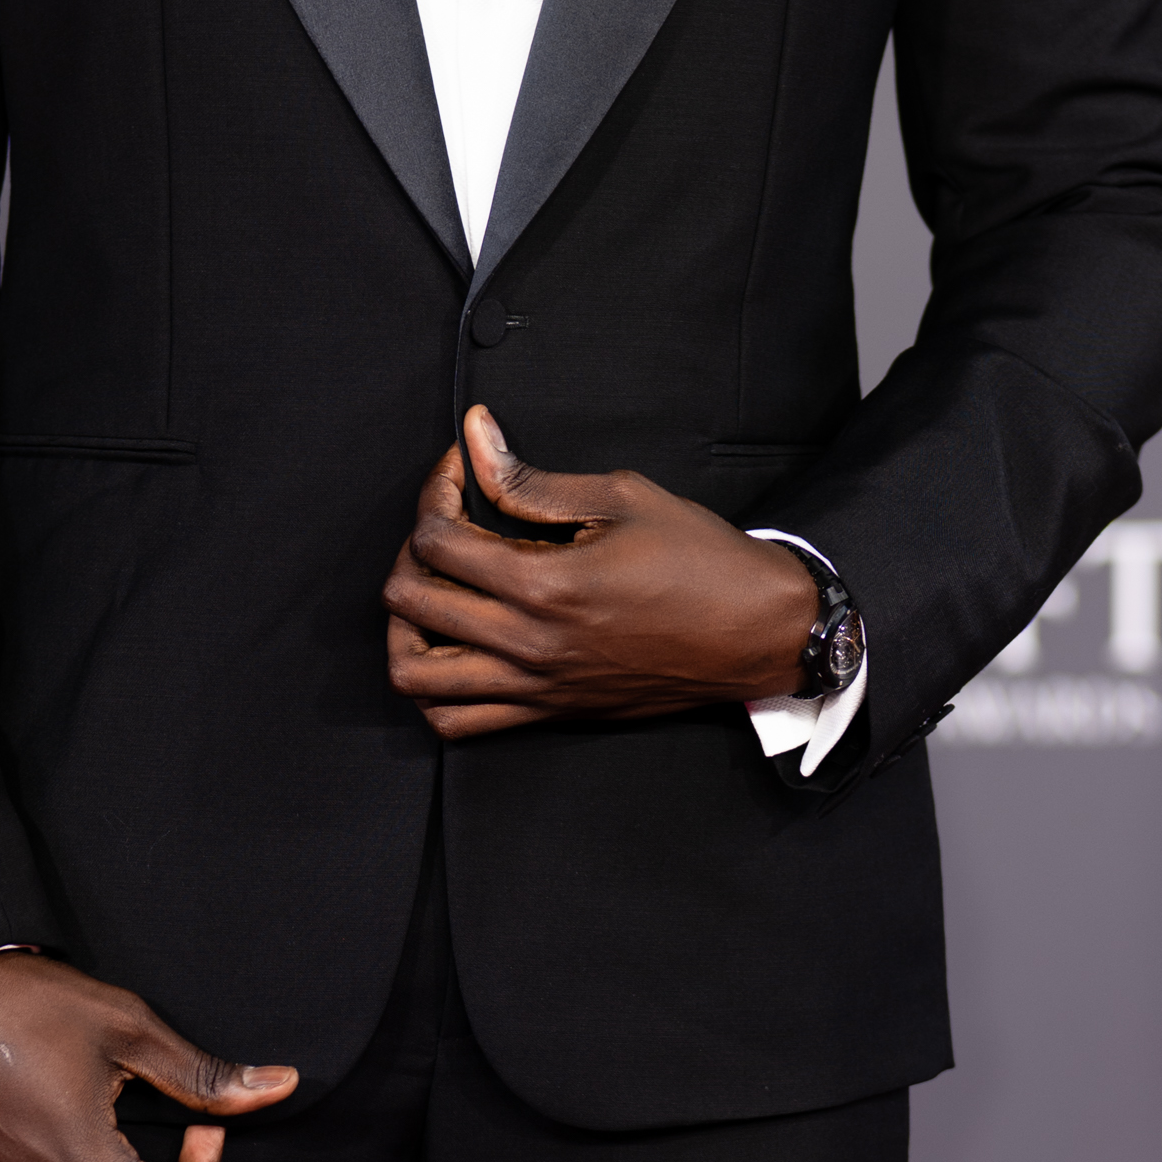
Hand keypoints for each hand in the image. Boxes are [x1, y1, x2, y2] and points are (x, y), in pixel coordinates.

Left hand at [383, 406, 818, 739]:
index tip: (461, 468)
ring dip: (405, 626)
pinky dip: (433, 689)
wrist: (756, 633)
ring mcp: (535, 687)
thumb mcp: (620, 497)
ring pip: (416, 676)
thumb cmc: (700, 560)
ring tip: (432, 589)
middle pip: (410, 600)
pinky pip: (457, 723)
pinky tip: (452, 647)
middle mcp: (529, 644)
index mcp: (545, 585)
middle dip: (412, 547)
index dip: (436, 490)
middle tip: (445, 521)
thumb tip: (475, 438)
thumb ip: (532, 479)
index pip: (437, 540)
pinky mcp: (549, 713)